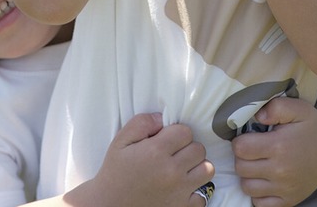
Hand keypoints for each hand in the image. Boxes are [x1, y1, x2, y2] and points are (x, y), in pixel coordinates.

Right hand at [87, 113, 214, 206]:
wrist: (109, 205)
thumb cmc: (115, 172)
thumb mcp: (121, 141)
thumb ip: (142, 122)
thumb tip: (163, 118)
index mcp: (156, 151)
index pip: (185, 131)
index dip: (176, 133)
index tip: (167, 140)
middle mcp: (171, 171)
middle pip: (199, 149)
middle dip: (187, 148)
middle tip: (173, 154)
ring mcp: (179, 191)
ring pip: (207, 169)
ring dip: (197, 167)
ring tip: (181, 169)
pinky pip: (204, 196)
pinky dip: (195, 190)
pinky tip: (182, 187)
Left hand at [231, 96, 316, 206]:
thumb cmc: (313, 126)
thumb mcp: (298, 108)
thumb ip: (275, 107)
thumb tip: (257, 116)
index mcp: (280, 146)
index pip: (240, 148)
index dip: (240, 141)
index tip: (250, 137)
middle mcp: (281, 171)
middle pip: (241, 168)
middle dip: (243, 157)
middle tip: (254, 150)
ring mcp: (285, 189)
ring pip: (247, 187)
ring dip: (248, 175)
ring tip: (259, 164)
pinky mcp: (289, 201)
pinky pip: (260, 203)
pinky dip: (258, 193)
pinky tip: (265, 179)